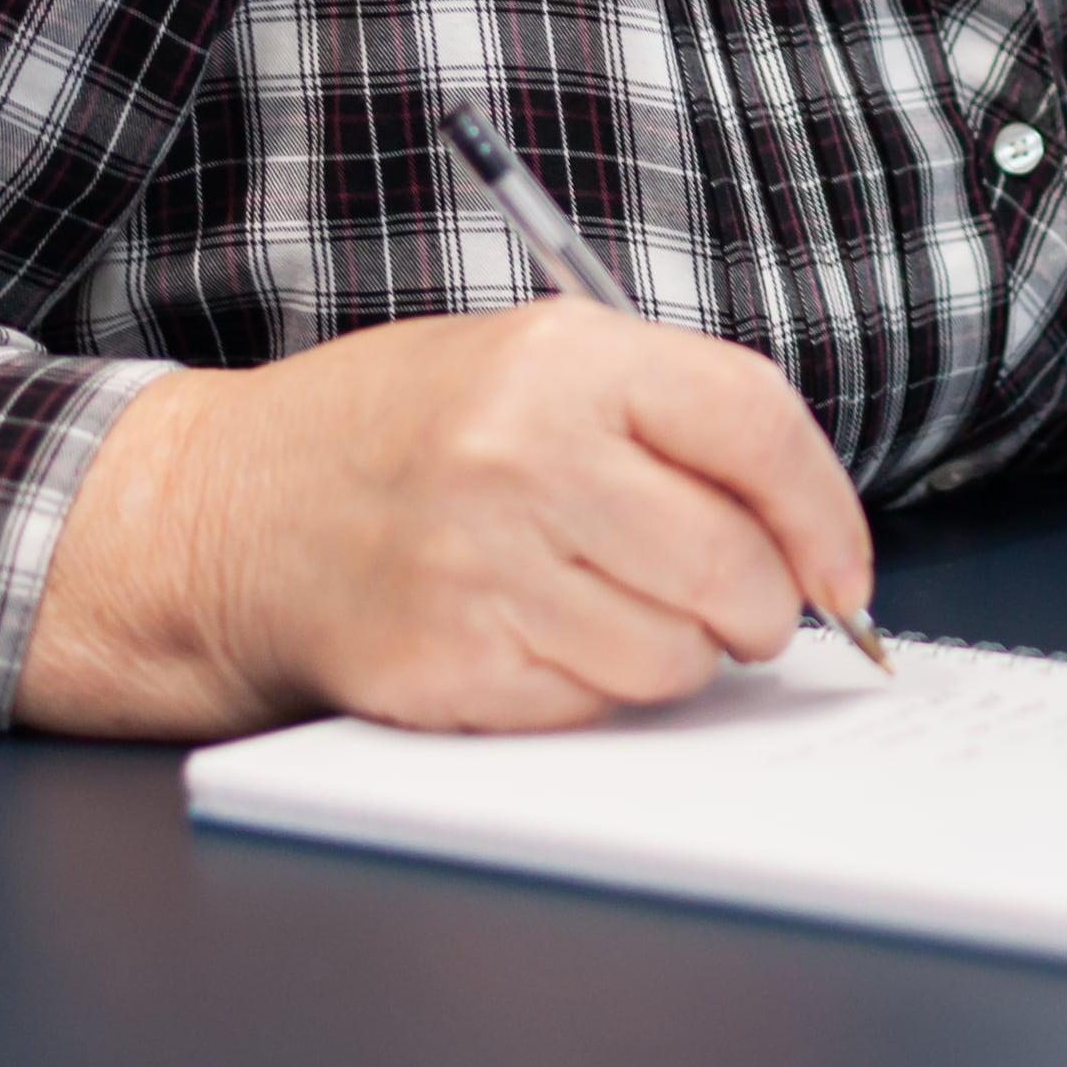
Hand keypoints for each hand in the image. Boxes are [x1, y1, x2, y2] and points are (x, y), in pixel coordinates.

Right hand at [15, 302, 874, 740]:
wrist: (226, 513)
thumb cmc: (397, 437)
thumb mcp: (526, 363)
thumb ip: (662, 417)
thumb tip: (805, 530)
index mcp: (562, 358)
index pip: (756, 425)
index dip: (825, 511)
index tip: (841, 567)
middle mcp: (525, 455)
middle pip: (734, 561)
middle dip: (762, 606)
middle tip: (737, 607)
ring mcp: (482, 566)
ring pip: (676, 655)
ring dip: (677, 656)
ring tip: (614, 612)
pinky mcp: (448, 665)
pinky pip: (595, 708)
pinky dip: (596, 692)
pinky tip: (543, 643)